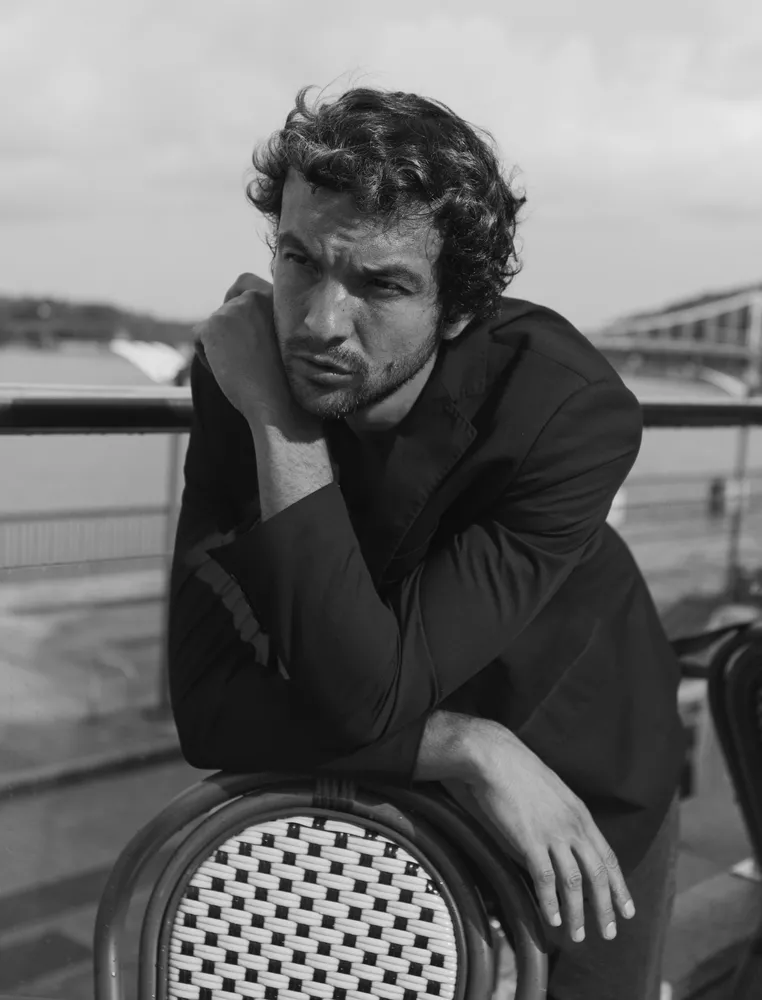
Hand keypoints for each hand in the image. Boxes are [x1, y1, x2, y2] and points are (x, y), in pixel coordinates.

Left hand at [194, 273, 292, 421]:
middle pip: (226, 304)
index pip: (245, 281)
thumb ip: (268, 320)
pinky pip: (199, 338)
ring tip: (241, 369)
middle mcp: (255, 295)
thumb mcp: (287, 340)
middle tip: (240, 354)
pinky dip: (208, 357)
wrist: (280, 402)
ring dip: (220, 346)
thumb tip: (238, 321)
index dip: (239, 299)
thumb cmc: (288, 382)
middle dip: (228, 326)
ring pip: (214, 324)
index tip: (243, 324)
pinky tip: (228, 373)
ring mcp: (233, 309)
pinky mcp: (213, 325)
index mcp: (279, 296)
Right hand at [446, 721, 634, 944]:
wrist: (495, 757)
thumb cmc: (518, 773)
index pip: (608, 857)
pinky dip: (551, 903)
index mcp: (580, 815)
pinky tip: (553, 920)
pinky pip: (545, 879)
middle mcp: (572, 826)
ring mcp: (552, 833)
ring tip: (578, 936)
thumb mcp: (553, 793)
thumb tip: (563, 845)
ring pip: (574, 883)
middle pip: (597, 875)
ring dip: (578, 913)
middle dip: (605, 908)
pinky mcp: (529, 839)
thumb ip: (563, 820)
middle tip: (609, 933)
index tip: (627, 910)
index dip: (619, 886)